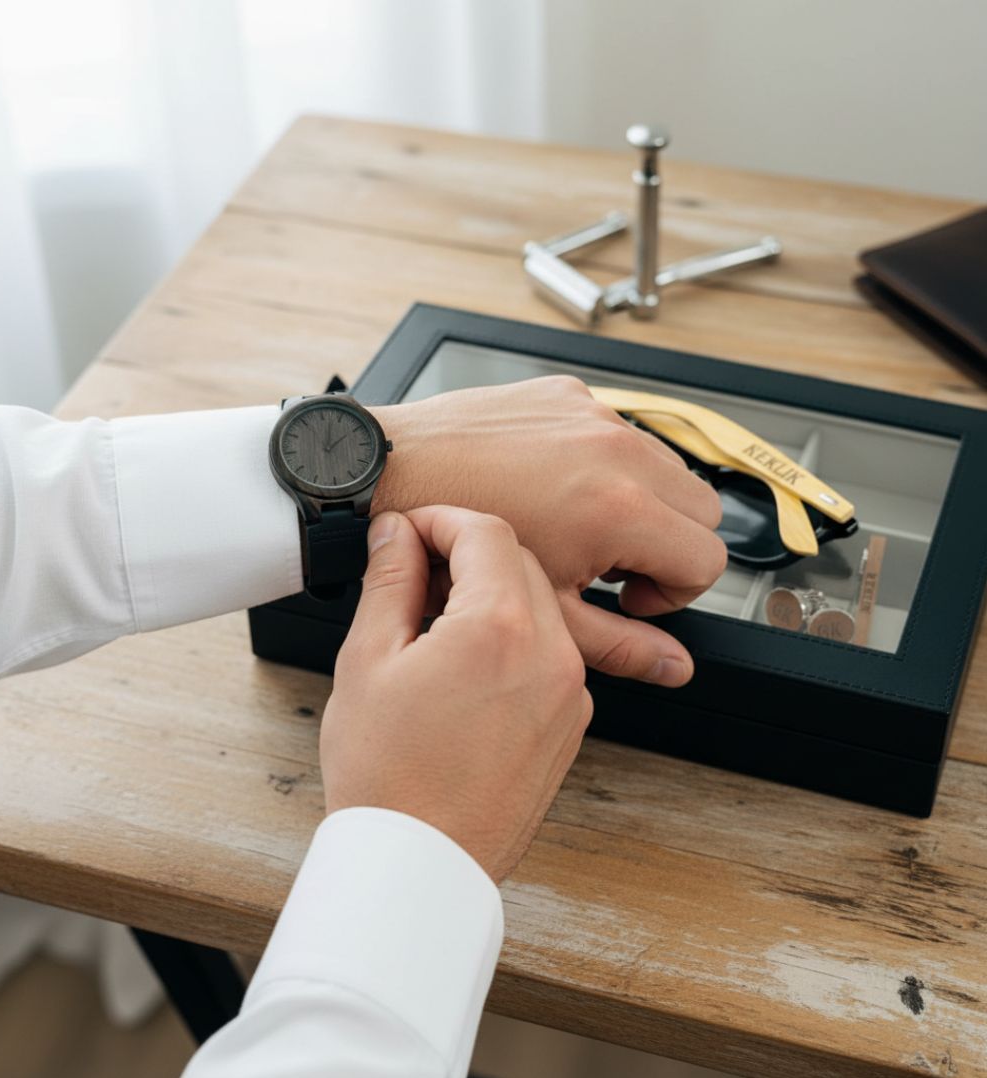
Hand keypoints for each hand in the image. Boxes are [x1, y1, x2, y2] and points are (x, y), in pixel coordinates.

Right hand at [320, 506, 592, 882]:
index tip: (408, 531)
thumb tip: (396, 533)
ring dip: (492, 592)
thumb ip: (388, 581)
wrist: (420, 866)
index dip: (439, 518)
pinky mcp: (570, 723)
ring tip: (434, 620)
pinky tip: (466, 661)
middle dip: (466, 551)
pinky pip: (550, 651)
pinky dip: (514, 635)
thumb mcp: (367, 661)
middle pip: (519, 560)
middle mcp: (551, 655)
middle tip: (414, 572)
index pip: (485, 530)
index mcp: (500, 629)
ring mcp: (569, 692)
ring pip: (539, 604)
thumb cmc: (386, 777)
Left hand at [369, 377, 726, 686]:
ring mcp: (593, 413)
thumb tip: (670, 666)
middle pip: (704, 509)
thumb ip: (619, 644)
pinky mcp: (566, 393)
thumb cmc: (448, 544)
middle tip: (609, 566)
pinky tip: (555, 488)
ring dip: (643, 502)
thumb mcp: (540, 607)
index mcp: (619, 507)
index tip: (629, 598)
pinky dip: (605, 462)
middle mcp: (618, 449)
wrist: (387, 475)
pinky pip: (619, 430)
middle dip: (669, 545)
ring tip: (578, 527)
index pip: (709, 558)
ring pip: (667, 466)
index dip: (674, 592)